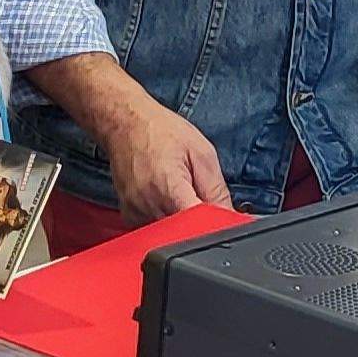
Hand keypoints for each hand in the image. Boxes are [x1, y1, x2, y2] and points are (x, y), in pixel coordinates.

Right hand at [98, 104, 234, 219]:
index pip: (198, 226)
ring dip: (181, 218)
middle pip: (184, 232)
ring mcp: (136, 213)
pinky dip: (166, 216)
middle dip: (199, 220)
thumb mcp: (202, 153)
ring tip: (178, 188)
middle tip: (197, 192)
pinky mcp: (129, 216)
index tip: (221, 217)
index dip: (214, 225)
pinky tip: (165, 194)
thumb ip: (217, 190)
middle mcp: (148, 205)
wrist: (126, 123)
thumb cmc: (161, 131)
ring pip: (170, 233)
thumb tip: (231, 216)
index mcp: (169, 189)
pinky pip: (154, 227)